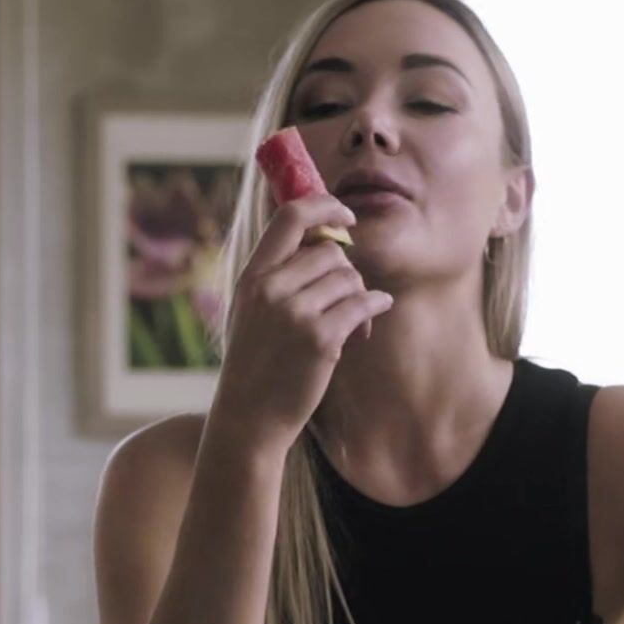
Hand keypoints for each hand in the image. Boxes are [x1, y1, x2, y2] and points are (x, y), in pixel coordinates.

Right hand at [205, 193, 392, 459]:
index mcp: (252, 276)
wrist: (249, 417)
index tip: (347, 215)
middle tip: (346, 299)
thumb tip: (328, 242)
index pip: (290, 217)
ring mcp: (295, 313)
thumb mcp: (251, 310)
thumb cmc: (255, 363)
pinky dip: (375, 308)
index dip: (325, 206)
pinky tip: (372, 318)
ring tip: (353, 322)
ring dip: (359, 296)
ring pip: (349, 278)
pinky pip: (363, 305)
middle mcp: (271, 288)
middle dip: (346, 272)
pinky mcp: (321, 339)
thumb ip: (278, 275)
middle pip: (331, 252)